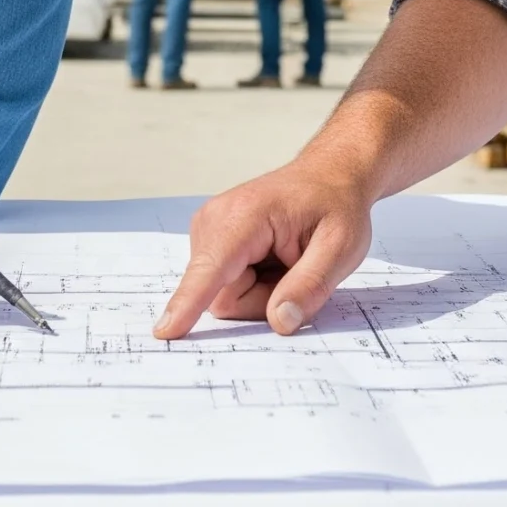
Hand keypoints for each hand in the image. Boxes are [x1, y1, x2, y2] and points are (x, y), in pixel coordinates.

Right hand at [154, 159, 372, 338]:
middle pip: (223, 297)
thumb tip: (280, 322)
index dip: (189, 302)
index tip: (165, 331)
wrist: (328, 175)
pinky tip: (275, 259)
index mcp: (245, 217)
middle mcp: (215, 221)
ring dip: (261, 291)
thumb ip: (311, 284)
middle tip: (298, 269)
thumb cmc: (335, 205)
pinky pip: (224, 287)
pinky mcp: (211, 242)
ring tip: (288, 260)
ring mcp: (208, 230)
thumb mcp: (341, 246)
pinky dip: (254, 283)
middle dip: (262, 299)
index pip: (211, 269)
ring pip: (223, 296)